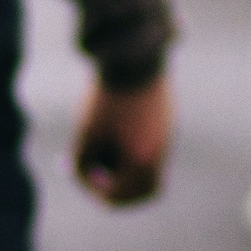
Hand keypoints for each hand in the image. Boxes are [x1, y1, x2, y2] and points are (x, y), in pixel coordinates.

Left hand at [75, 73, 173, 206]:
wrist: (133, 53)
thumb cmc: (106, 97)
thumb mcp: (86, 134)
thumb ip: (82, 164)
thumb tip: (85, 177)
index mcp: (143, 161)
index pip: (121, 196)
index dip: (96, 192)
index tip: (82, 172)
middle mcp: (162, 151)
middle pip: (144, 189)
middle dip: (119, 188)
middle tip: (97, 175)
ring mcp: (168, 134)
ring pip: (149, 166)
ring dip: (126, 167)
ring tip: (103, 143)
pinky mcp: (167, 117)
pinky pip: (151, 145)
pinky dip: (134, 148)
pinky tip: (115, 125)